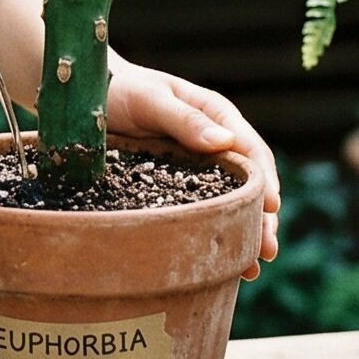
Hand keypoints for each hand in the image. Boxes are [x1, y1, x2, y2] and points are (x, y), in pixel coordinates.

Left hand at [106, 58, 280, 281]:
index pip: (251, 151)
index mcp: (216, 116)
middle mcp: (214, 144)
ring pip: (230, 204)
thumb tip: (226, 141)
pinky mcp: (177, 185)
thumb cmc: (119, 87)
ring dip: (244, 233)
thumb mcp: (150, 100)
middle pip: (247, 185)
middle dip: (261, 218)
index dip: (264, 180)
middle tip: (267, 251)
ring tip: (252, 270)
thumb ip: (185, 119)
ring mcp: (197, 167)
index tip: (272, 207)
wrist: (86, 95)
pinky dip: (215, 234)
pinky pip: (203, 210)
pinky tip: (224, 264)